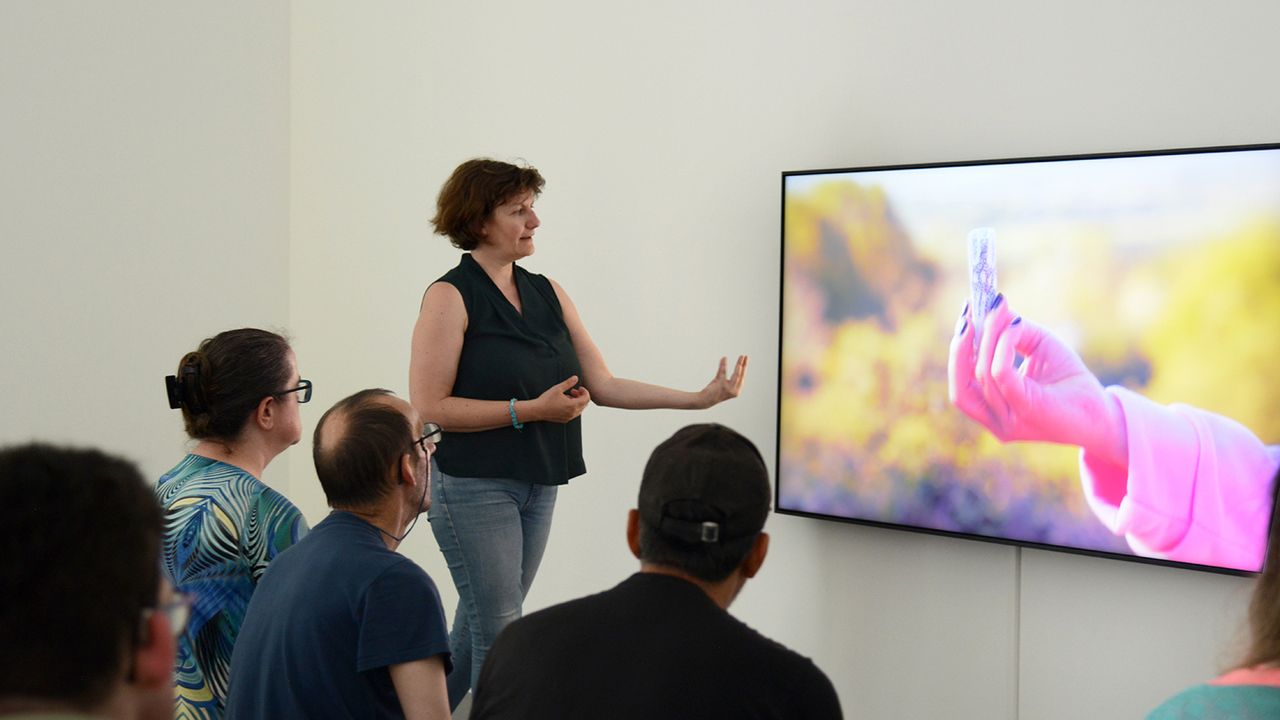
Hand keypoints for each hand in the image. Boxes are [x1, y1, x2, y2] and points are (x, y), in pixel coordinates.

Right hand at [533, 375, 590, 423]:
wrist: (537, 410)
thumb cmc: (547, 399)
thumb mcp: (558, 388)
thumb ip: (568, 383)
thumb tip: (576, 377)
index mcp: (573, 405)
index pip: (586, 398)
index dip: (584, 391)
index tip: (579, 387)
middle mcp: (573, 413)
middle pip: (584, 404)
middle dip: (581, 396)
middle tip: (572, 390)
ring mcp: (569, 417)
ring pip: (580, 409)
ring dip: (577, 401)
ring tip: (567, 396)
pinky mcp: (565, 420)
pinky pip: (574, 413)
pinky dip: (573, 407)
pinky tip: (564, 402)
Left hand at [696, 356, 747, 408]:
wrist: (705, 400)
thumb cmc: (713, 391)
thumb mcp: (720, 379)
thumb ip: (722, 370)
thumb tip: (724, 357)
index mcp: (736, 390)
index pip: (742, 377)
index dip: (744, 367)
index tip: (746, 359)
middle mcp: (734, 391)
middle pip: (741, 375)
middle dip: (744, 365)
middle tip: (745, 356)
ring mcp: (729, 388)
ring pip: (736, 374)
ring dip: (739, 365)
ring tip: (741, 357)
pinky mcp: (721, 385)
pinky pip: (723, 372)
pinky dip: (724, 364)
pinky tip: (724, 358)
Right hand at [947, 295, 1124, 465]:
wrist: (1104, 411)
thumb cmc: (1070, 380)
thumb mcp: (1037, 348)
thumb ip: (1013, 332)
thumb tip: (995, 306)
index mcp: (992, 411)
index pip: (963, 384)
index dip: (958, 350)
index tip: (965, 314)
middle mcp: (995, 422)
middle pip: (961, 386)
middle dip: (960, 346)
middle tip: (970, 311)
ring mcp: (1007, 422)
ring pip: (982, 375)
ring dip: (987, 337)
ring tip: (998, 311)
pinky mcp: (1025, 411)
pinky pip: (1001, 374)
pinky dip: (1003, 346)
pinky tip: (1014, 326)